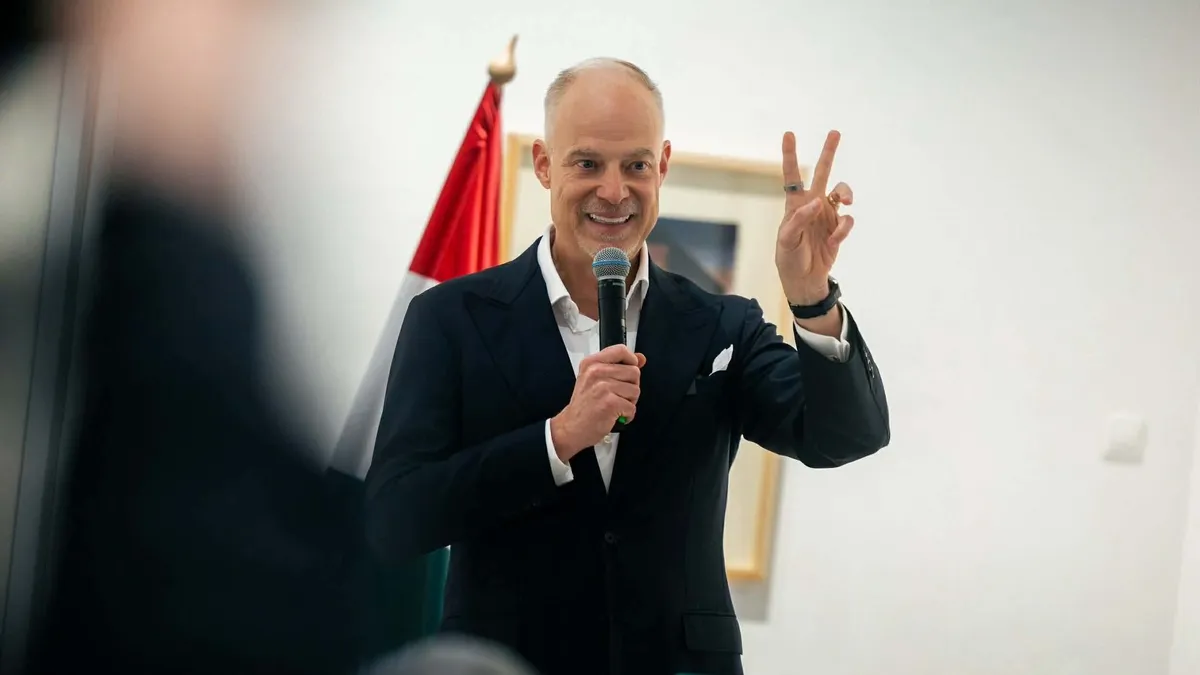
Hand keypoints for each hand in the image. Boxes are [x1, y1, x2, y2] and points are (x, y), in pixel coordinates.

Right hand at [550, 345, 646, 461]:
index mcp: (591, 363)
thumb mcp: (596, 379)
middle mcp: (596, 372)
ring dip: (629, 402)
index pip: (621, 350)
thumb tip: (641, 358)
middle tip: (617, 395)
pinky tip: (614, 416)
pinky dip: (627, 415)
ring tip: (614, 406)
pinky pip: (632, 407)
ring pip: (635, 390)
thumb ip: (619, 366)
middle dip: (631, 386)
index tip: (628, 370)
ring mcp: (603, 388)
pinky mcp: (610, 403)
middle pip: (634, 372)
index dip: (631, 361)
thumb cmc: (584, 405)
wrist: (571, 427)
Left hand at [775, 130, 854, 305]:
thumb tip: (817, 202)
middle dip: (829, 152)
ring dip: (847, 192)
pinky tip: (832, 241)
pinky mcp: (838, 228)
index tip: (789, 134)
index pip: (792, 176)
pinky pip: (846, 221)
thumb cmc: (789, 258)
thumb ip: (799, 219)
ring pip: (842, 192)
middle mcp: (812, 204)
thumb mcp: (787, 240)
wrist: (805, 279)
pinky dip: (842, 230)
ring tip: (848, 200)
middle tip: (835, 132)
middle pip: (823, 172)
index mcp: (794, 204)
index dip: (790, 155)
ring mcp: (827, 215)